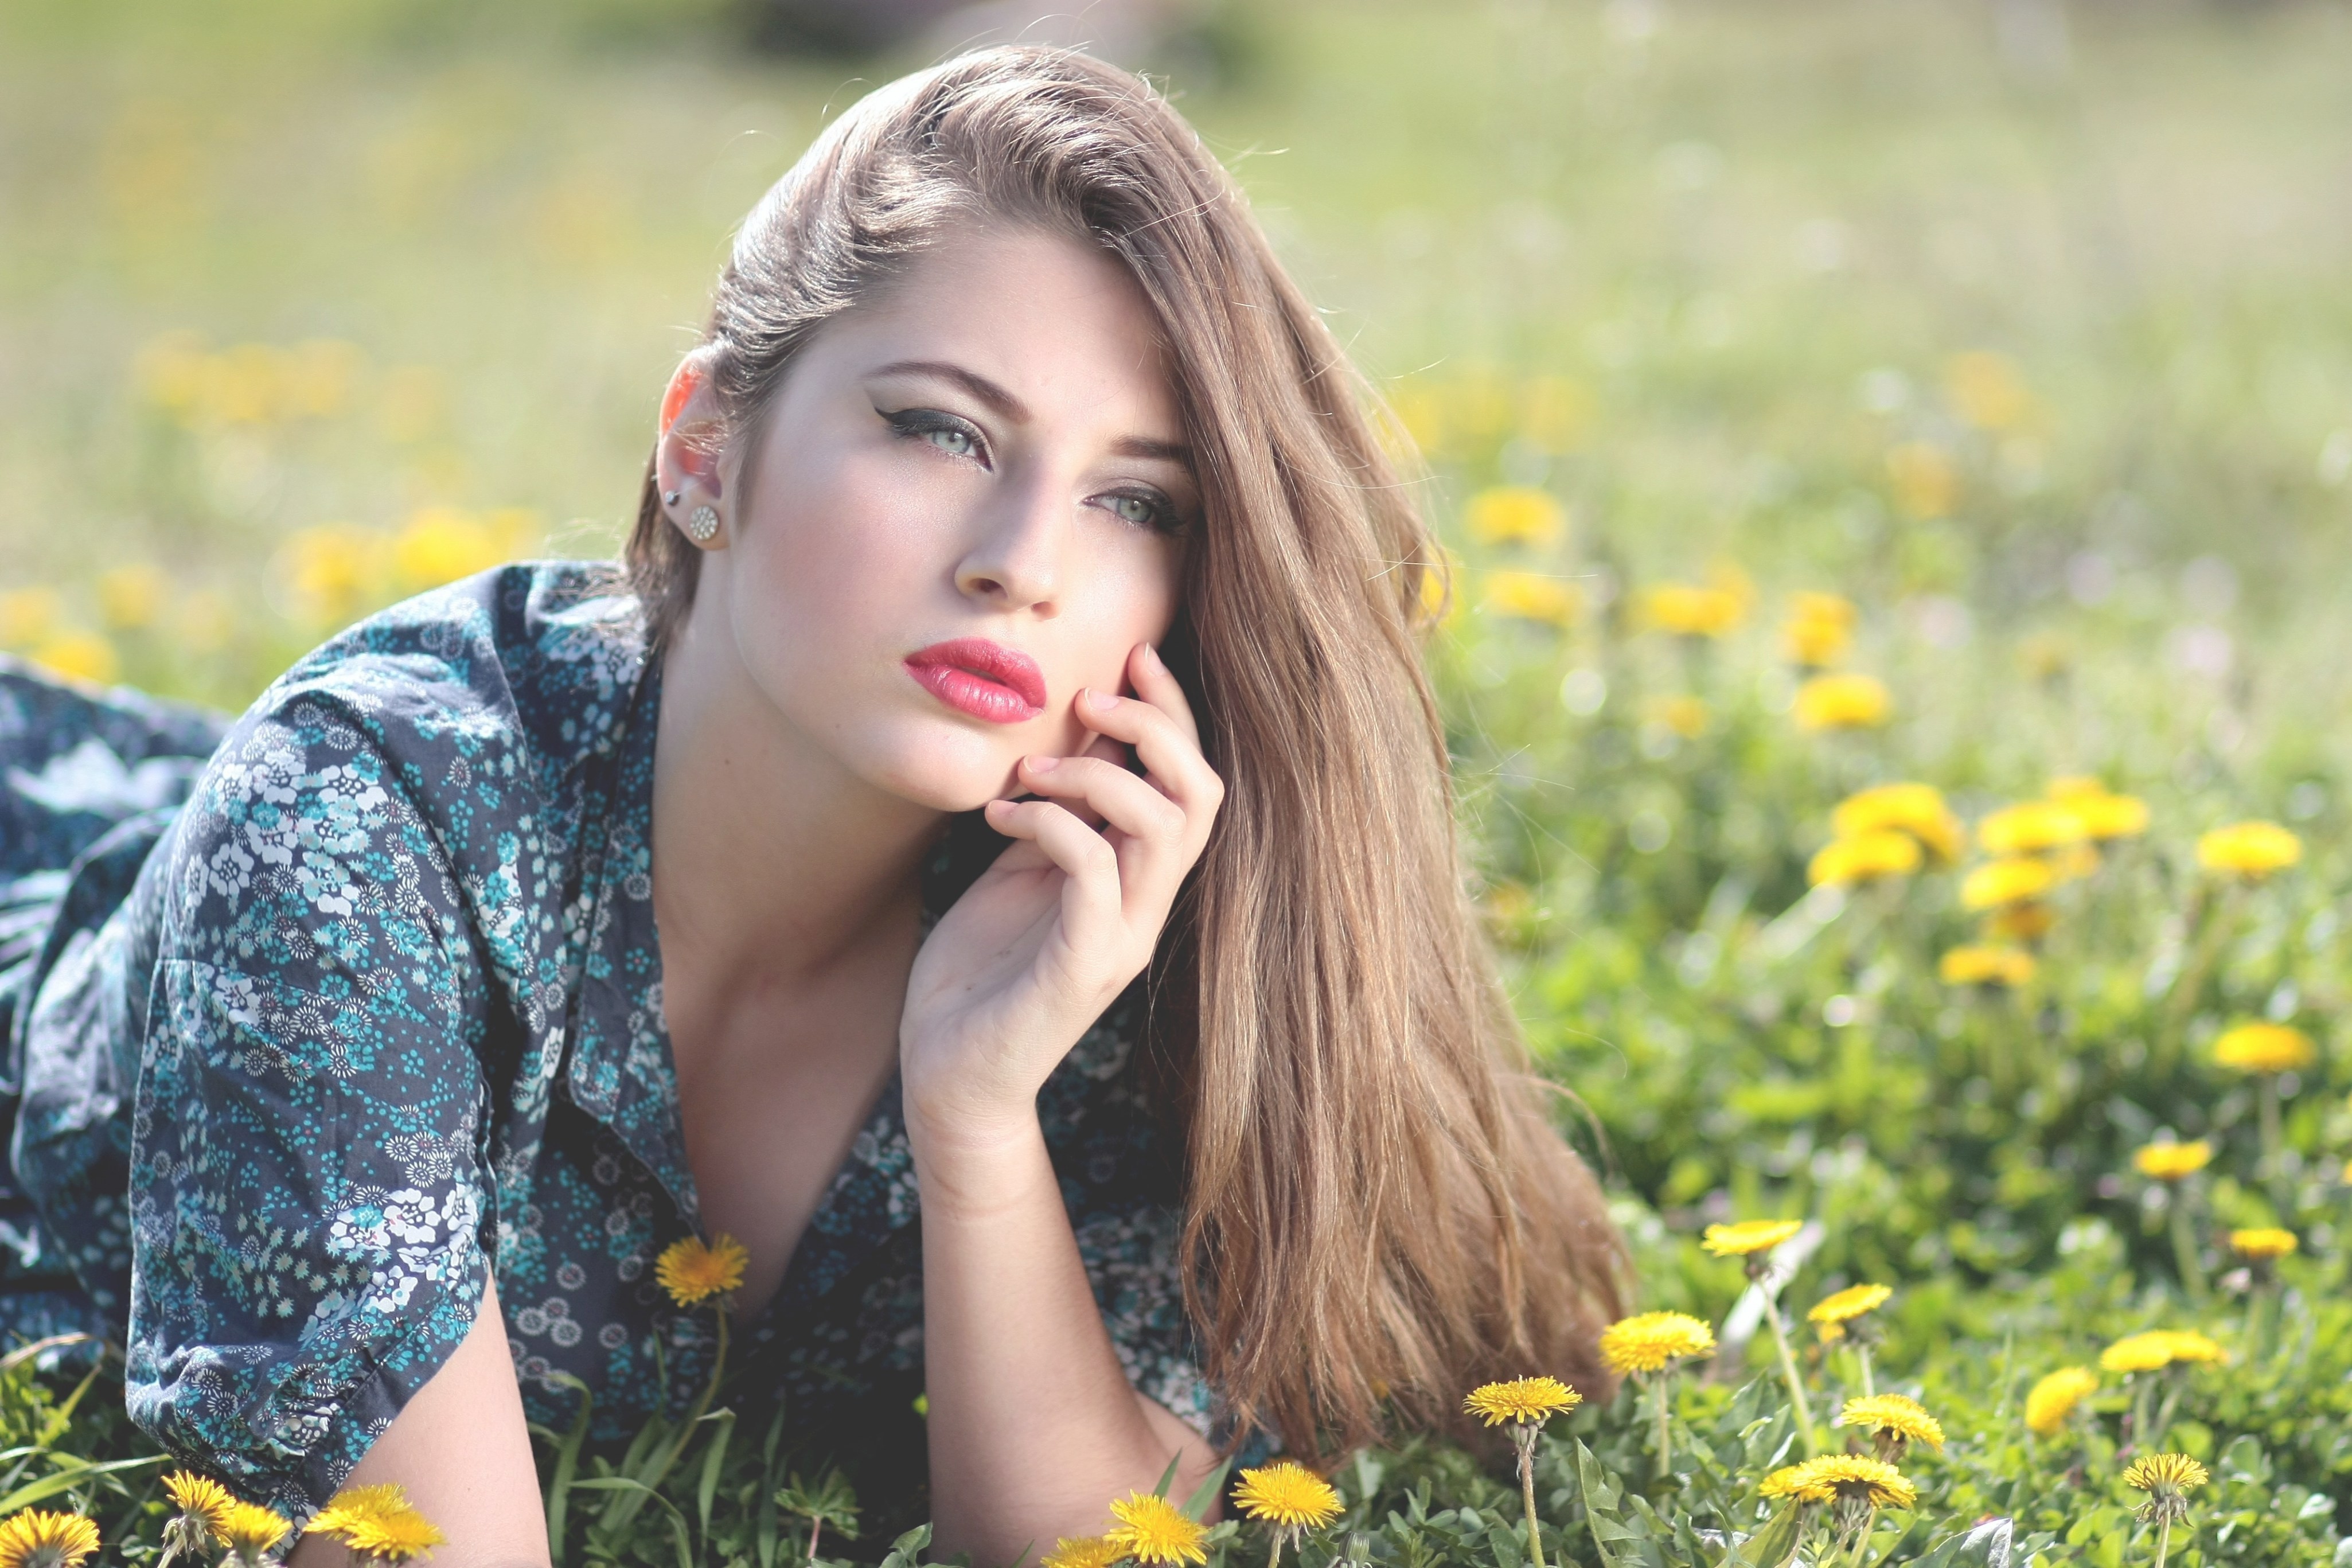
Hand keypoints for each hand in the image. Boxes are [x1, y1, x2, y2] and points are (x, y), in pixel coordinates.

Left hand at [899, 642, 1222, 1152]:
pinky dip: (1053, 823)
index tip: (1135, 652)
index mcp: (1140, 879)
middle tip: (1087, 696)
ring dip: (1097, 774)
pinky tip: (1001, 813)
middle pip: (1201, 795)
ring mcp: (1122, 939)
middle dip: (1154, 727)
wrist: (951, 1072)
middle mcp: (1147, 906)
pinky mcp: (1082, 968)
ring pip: (1163, 828)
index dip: (1175, 712)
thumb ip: (1057, 815)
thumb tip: (1067, 739)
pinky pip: (1095, 874)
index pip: (1191, 781)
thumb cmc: (983, 970)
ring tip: (1029, 766)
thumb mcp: (1021, 869)